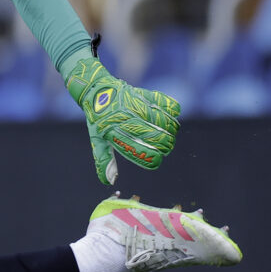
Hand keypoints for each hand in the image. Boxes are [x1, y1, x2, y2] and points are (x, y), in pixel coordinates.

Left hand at [65, 57, 180, 184]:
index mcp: (114, 133)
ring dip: (171, 132)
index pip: (140, 152)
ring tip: (169, 135)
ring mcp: (138, 106)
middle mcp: (127, 120)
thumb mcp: (97, 140)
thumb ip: (104, 160)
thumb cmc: (98, 119)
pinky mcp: (145, 94)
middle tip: (165, 148)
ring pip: (166, 123)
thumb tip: (110, 181)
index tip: (156, 161)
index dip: (152, 160)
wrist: (97, 90)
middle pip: (158, 139)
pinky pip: (168, 105)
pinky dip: (173, 113)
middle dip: (166, 147)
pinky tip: (170, 118)